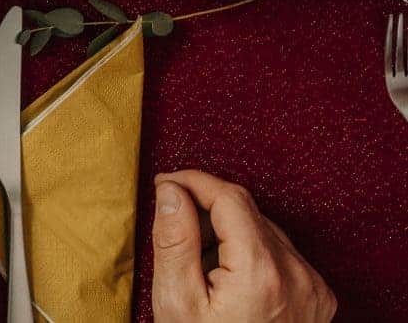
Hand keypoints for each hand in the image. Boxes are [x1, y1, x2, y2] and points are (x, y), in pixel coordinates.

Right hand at [153, 171, 335, 321]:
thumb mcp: (176, 300)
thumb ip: (174, 240)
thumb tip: (170, 191)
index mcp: (260, 272)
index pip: (229, 196)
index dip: (193, 181)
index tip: (165, 183)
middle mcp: (296, 275)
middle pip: (247, 210)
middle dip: (206, 208)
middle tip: (173, 225)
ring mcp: (312, 286)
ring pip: (264, 229)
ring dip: (228, 230)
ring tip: (199, 262)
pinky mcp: (317, 296)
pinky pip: (281, 253)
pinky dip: (250, 251)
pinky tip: (227, 276)